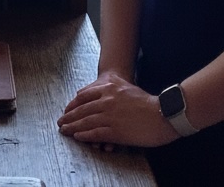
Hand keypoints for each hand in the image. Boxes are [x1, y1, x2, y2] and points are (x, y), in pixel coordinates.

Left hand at [57, 70, 173, 148]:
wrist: (163, 113)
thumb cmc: (147, 102)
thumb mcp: (126, 87)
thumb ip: (111, 87)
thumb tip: (99, 88)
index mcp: (109, 88)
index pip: (84, 96)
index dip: (73, 105)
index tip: (67, 110)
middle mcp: (107, 100)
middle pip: (82, 109)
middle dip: (69, 117)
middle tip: (61, 122)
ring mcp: (110, 116)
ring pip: (85, 122)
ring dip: (73, 127)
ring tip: (65, 130)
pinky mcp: (115, 130)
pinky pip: (95, 133)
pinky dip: (84, 135)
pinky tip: (78, 137)